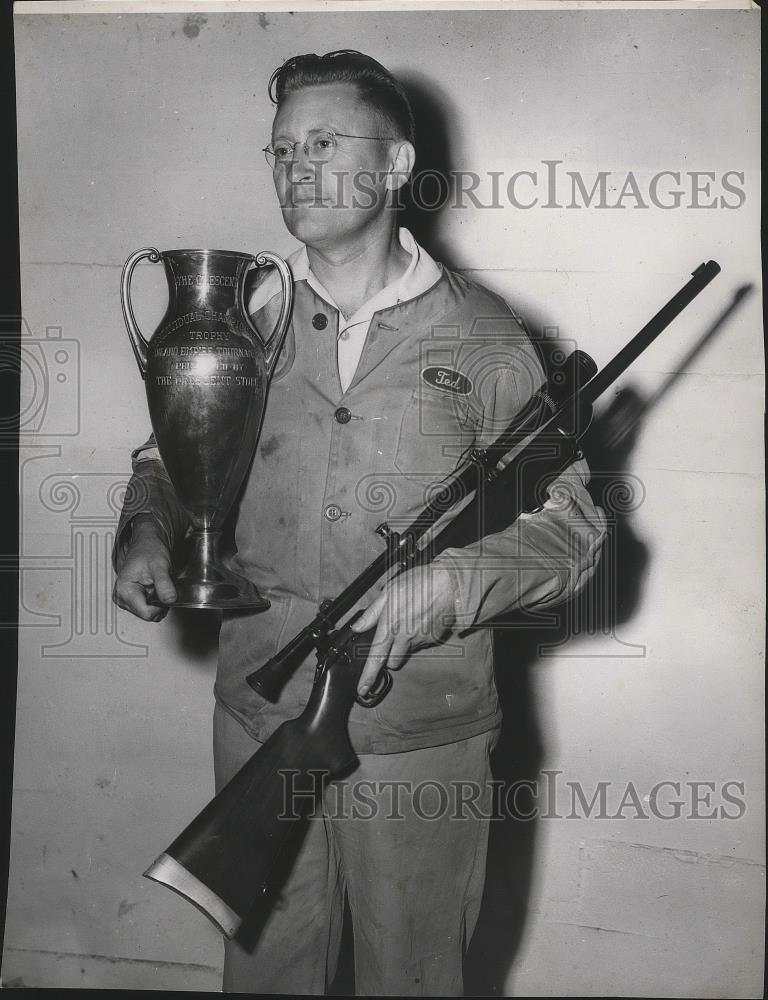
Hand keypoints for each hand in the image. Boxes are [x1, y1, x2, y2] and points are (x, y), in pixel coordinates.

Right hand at [112, 516, 176, 621]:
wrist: (147, 543)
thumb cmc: (150, 550)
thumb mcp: (160, 566)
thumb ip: (164, 584)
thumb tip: (169, 600)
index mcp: (124, 590)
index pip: (147, 613)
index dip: (161, 606)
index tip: (165, 592)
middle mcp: (121, 597)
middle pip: (148, 614)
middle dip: (159, 603)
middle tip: (161, 585)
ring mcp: (125, 600)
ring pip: (149, 612)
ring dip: (158, 601)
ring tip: (157, 585)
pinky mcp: (131, 599)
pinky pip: (148, 608)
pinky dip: (155, 600)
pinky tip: (155, 588)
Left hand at [350, 565, 457, 695]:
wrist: (449, 584)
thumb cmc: (419, 583)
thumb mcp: (389, 592)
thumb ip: (372, 613)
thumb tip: (358, 627)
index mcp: (390, 626)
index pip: (375, 658)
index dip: (368, 677)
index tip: (362, 689)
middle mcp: (404, 638)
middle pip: (392, 662)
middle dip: (389, 656)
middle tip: (392, 638)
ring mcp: (420, 641)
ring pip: (408, 652)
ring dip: (405, 645)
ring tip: (410, 621)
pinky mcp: (433, 640)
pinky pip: (422, 644)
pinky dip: (419, 637)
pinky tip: (421, 620)